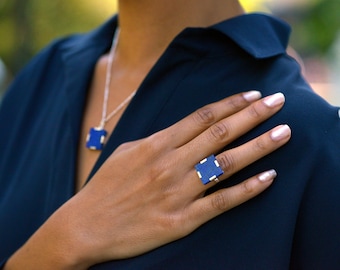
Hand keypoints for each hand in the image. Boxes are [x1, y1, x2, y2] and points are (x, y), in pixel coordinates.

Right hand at [6, 91, 290, 268]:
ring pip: (226, 163)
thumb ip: (158, 139)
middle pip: (219, 133)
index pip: (202, 116)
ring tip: (283, 133)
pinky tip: (268, 178)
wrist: (87, 225)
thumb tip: (182, 130)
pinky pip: (221, 202)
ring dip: (258, 146)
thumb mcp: (128, 151)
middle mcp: (171, 164)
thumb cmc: (106, 186)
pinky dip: (247, 190)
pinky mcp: (181, 220)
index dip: (230, 103)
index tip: (252, 95)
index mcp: (157, 144)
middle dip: (253, 115)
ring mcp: (178, 192)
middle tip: (278, 102)